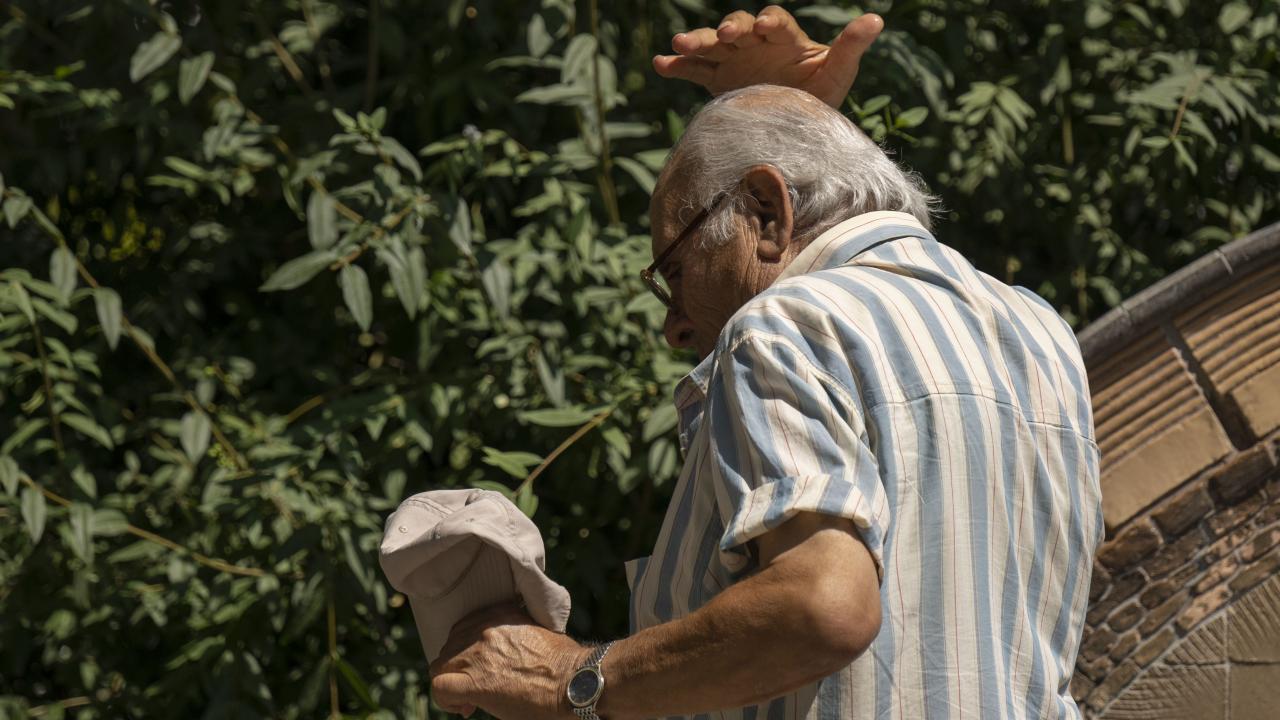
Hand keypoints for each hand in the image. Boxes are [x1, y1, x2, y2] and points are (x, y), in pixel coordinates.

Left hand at [429, 603, 589, 718]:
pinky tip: (464, 707)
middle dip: (459, 667)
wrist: (574, 680)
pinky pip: (440, 688)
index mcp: (499, 615)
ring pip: (440, 666)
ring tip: (470, 698)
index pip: (464, 627)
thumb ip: (512, 630)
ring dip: (452, 681)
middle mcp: (484, 631)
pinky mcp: (476, 684)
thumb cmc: (564, 660)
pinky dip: (446, 699)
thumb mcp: (537, 628)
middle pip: (450, 647)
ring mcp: (478, 657)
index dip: (467, 648)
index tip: (481, 666)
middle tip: (478, 684)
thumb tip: (503, 646)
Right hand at [652, 6, 883, 108]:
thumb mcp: (838, 73)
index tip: (762, 26)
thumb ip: (851, 46)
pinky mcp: (718, 81)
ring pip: (711, 45)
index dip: (768, 22)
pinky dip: (677, 66)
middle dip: (728, 29)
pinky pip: (694, 70)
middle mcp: (755, 44)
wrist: (797, 123)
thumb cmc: (821, 94)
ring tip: (679, 44)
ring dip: (696, 41)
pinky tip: (659, 64)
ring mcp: (734, 61)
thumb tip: (876, 19)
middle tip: (724, 37)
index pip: (775, 22)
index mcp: (784, 39)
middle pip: (737, 27)